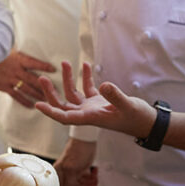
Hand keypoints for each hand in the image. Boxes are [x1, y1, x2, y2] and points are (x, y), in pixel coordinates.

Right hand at [0, 49, 55, 106]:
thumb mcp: (9, 48)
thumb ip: (20, 50)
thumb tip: (30, 40)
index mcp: (18, 59)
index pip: (34, 62)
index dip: (44, 66)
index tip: (54, 69)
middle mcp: (15, 70)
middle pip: (32, 79)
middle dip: (44, 85)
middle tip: (55, 91)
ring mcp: (10, 79)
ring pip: (26, 88)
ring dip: (37, 94)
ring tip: (46, 99)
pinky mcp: (3, 86)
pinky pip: (16, 95)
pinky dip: (24, 101)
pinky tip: (31, 106)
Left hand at [35, 61, 154, 137]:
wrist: (147, 122)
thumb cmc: (137, 118)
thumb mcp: (128, 106)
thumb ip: (115, 96)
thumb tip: (104, 85)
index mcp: (91, 118)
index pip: (65, 117)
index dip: (51, 112)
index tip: (37, 105)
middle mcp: (88, 114)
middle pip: (63, 105)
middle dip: (51, 93)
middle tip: (42, 78)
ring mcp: (92, 108)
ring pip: (73, 95)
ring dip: (67, 80)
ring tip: (65, 62)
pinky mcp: (99, 102)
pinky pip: (87, 89)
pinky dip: (85, 77)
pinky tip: (86, 65)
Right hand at [52, 137, 96, 185]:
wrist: (87, 137)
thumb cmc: (77, 149)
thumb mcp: (72, 168)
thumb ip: (69, 182)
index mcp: (59, 172)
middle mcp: (65, 173)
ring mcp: (74, 170)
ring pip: (82, 183)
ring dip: (90, 183)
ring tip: (96, 179)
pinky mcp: (81, 168)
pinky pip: (87, 178)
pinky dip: (92, 178)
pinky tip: (96, 173)